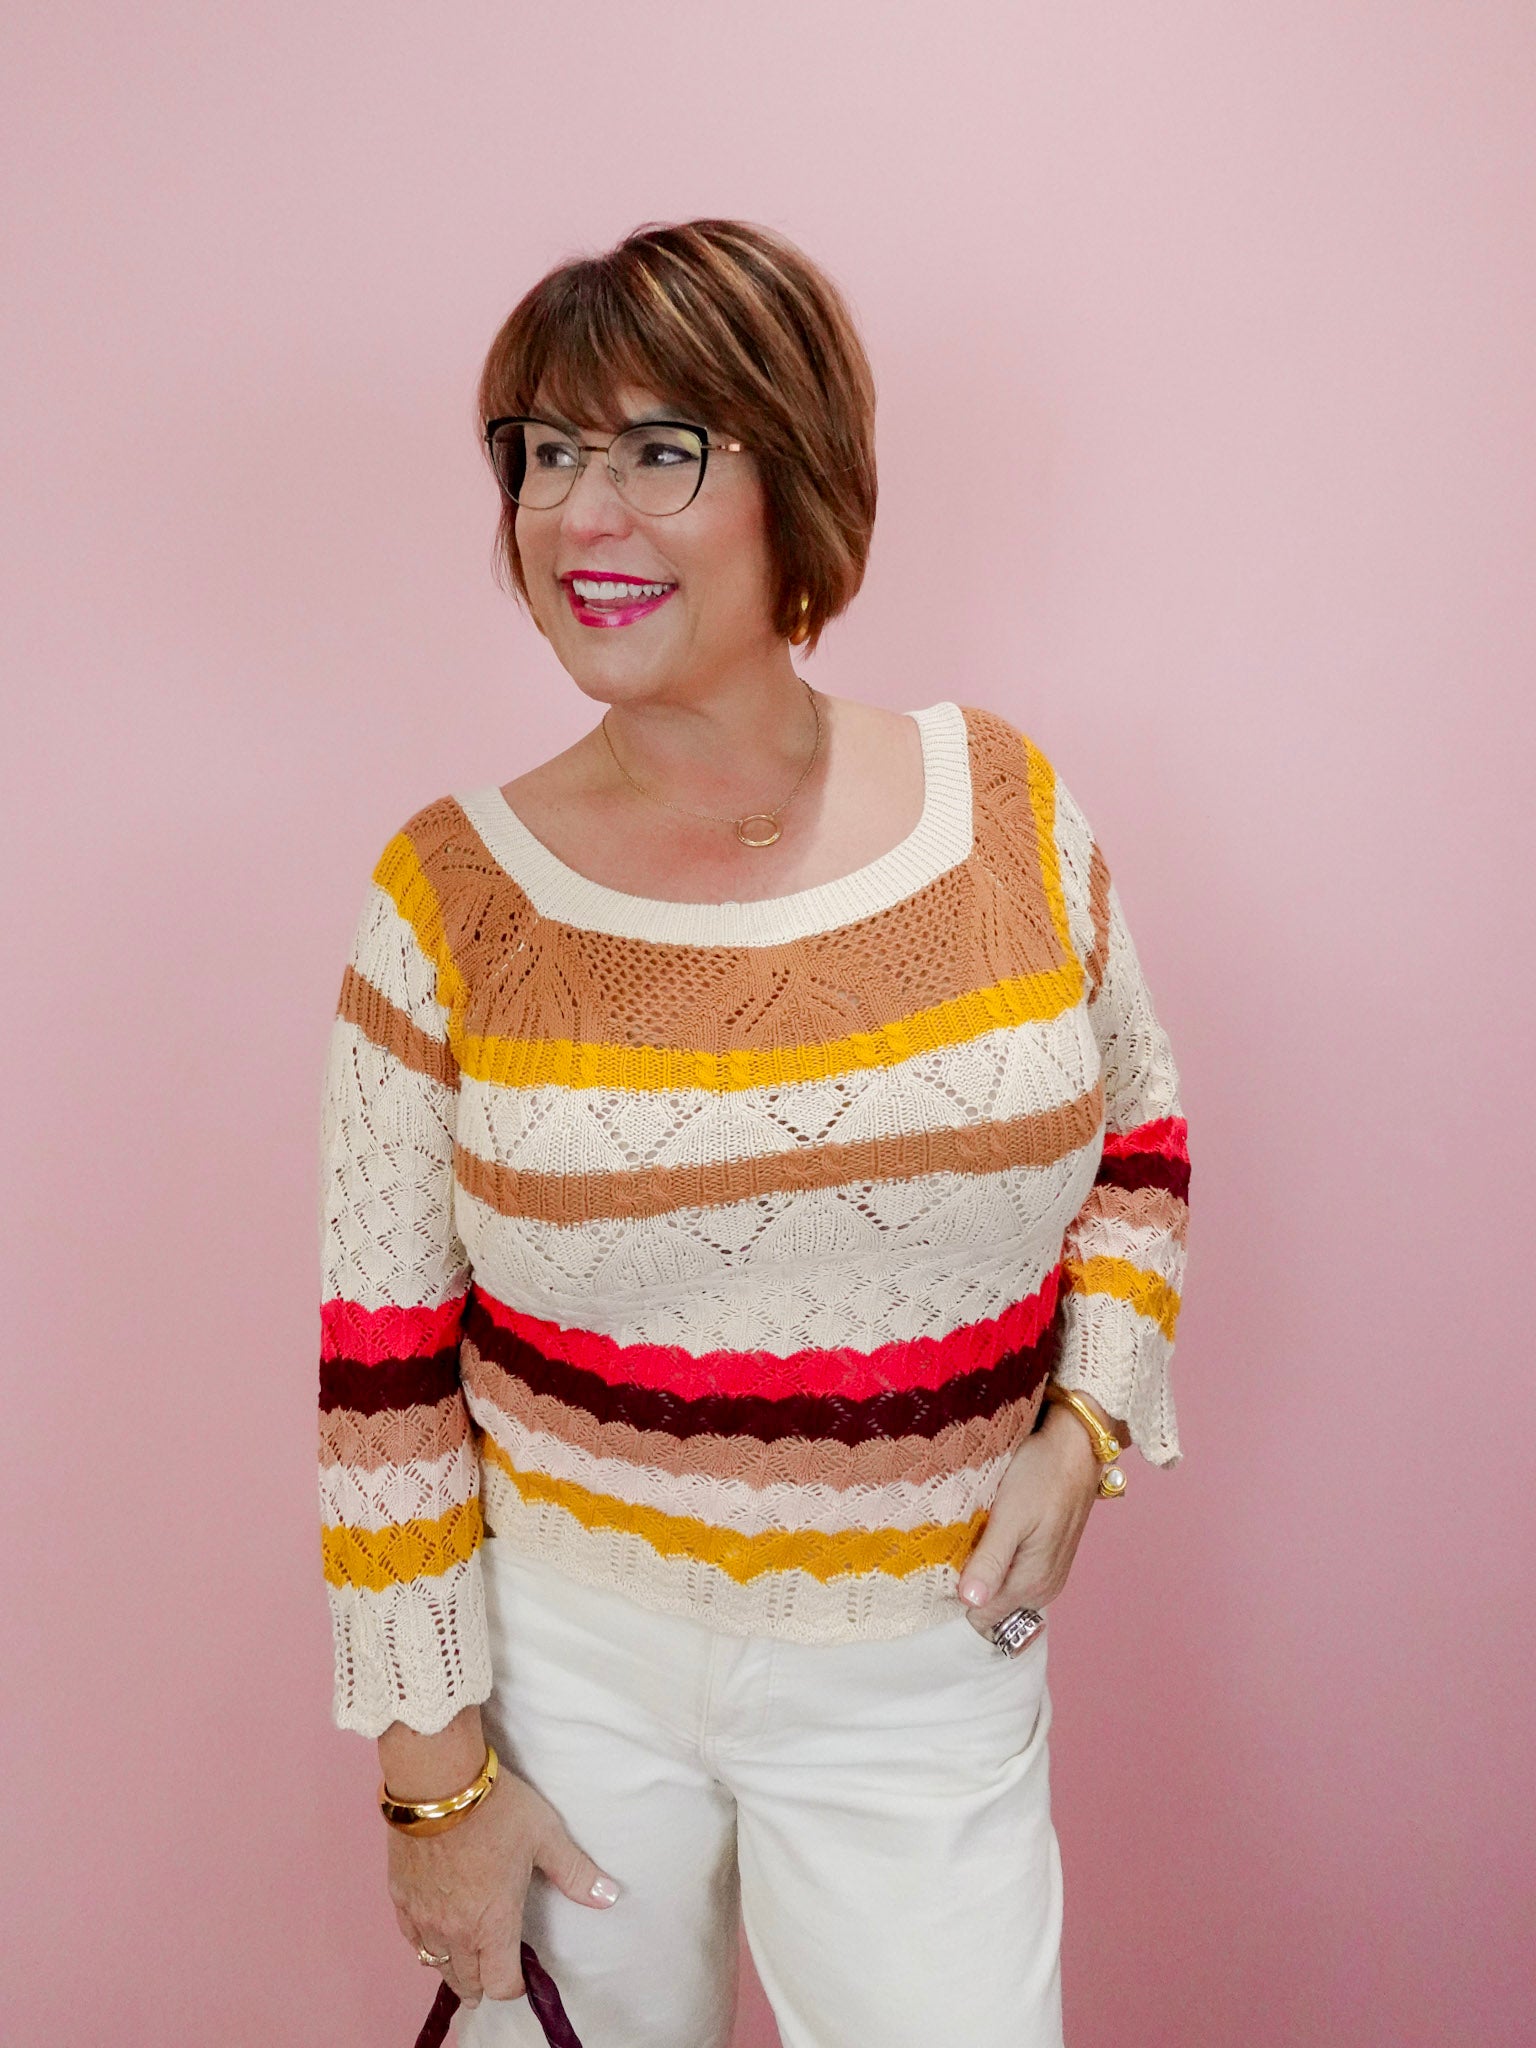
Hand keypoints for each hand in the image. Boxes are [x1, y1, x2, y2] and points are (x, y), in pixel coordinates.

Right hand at [388, 1763, 620, 2008]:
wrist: (438, 1780)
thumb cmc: (496, 1807)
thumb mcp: (544, 1836)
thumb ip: (574, 1872)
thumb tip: (609, 1896)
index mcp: (493, 1923)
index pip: (501, 1984)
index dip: (514, 1986)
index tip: (522, 1975)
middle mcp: (455, 1930)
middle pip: (467, 1982)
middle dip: (484, 1982)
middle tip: (494, 1974)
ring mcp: (423, 1917)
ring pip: (436, 1965)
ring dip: (454, 1967)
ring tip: (466, 1961)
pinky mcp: (400, 1897)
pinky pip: (411, 1940)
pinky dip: (425, 1945)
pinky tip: (434, 1934)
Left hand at [955, 1401, 1107, 1633]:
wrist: (1075, 1447)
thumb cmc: (1042, 1475)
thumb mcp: (1010, 1515)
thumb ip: (991, 1561)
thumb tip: (970, 1603)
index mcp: (1031, 1585)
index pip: (979, 1615)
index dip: (954, 1595)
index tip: (937, 1566)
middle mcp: (1042, 1590)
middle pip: (989, 1606)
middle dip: (966, 1584)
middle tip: (948, 1548)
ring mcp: (1047, 1577)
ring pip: (999, 1591)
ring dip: (979, 1572)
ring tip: (966, 1538)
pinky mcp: (1046, 1561)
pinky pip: (1011, 1576)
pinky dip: (994, 1561)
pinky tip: (985, 1535)